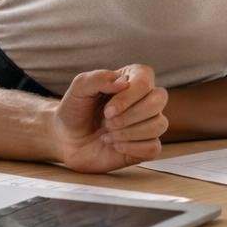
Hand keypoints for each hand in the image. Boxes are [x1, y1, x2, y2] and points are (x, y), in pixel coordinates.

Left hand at [52, 63, 169, 172]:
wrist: (66, 139)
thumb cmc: (75, 109)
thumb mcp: (79, 88)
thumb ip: (98, 78)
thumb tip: (123, 82)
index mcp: (133, 78)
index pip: (145, 81)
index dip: (128, 97)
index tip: (107, 111)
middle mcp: (145, 99)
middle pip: (159, 100)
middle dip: (132, 115)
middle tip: (108, 123)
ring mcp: (147, 123)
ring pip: (159, 125)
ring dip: (130, 133)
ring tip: (108, 135)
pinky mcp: (145, 146)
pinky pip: (154, 148)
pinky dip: (133, 148)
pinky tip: (116, 146)